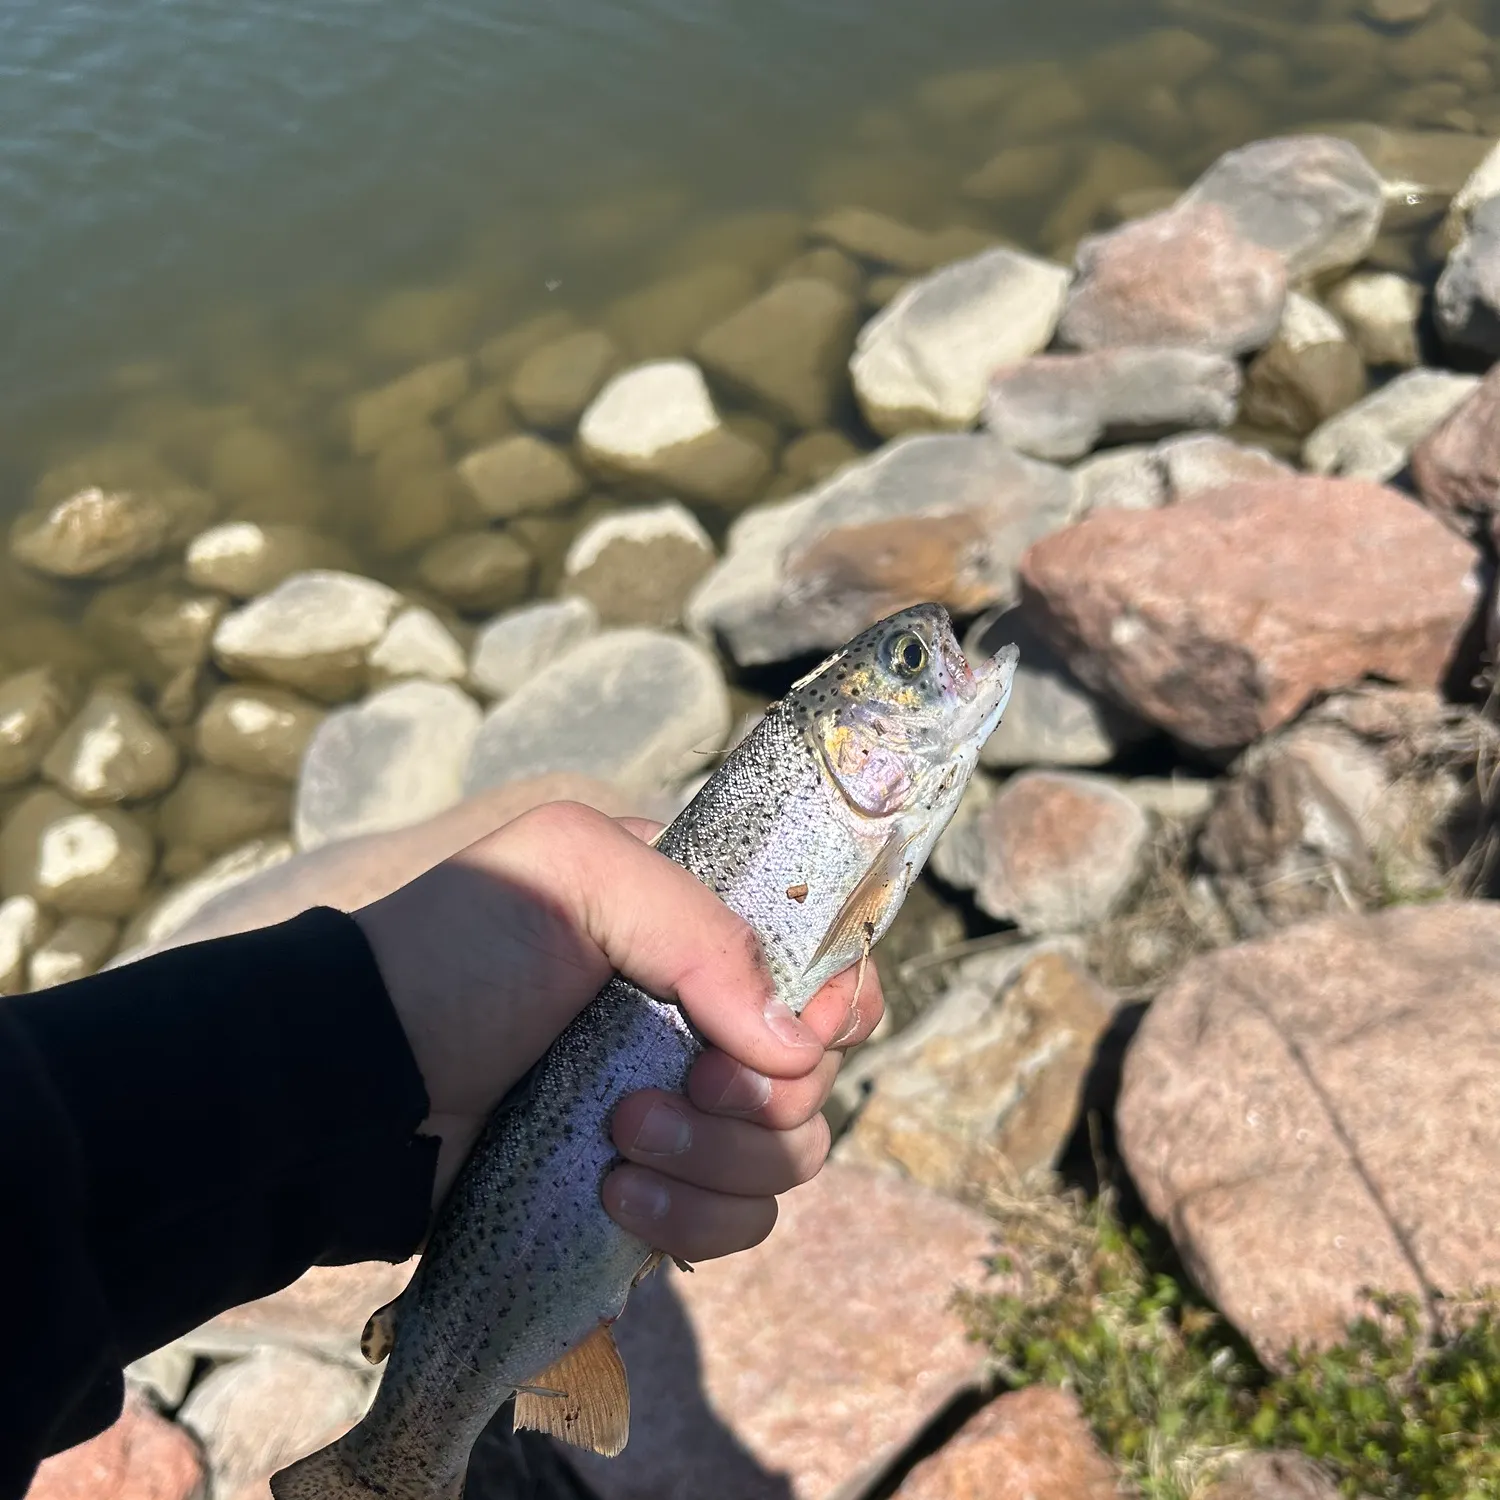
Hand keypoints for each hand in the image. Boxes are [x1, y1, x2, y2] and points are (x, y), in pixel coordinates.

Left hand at [351, 801, 883, 1263]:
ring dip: (718, 1155)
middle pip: (820, 1071)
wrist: (362, 1081)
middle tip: (680, 1078)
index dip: (836, 999)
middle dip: (758, 1089)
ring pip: (790, 1155)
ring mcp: (684, 1108)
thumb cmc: (460, 952)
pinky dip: (693, 1218)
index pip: (829, 962)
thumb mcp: (577, 871)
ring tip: (621, 1133)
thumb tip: (798, 1047)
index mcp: (701, 926)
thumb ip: (704, 928)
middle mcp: (706, 1015)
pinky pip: (740, 1223)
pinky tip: (617, 1194)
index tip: (799, 1028)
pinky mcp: (657, 1190)